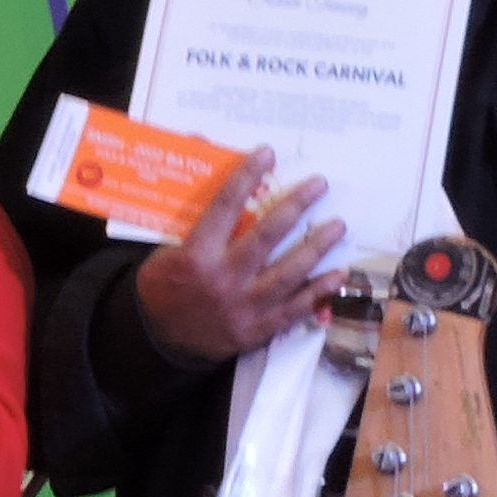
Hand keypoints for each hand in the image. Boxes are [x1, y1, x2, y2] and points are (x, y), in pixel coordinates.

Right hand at [134, 153, 342, 368]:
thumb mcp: (164, 250)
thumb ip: (190, 216)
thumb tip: (197, 162)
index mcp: (196, 255)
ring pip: (288, 273)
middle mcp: (223, 279)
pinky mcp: (256, 329)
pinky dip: (318, 291)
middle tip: (319, 185)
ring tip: (337, 226)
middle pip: (267, 236)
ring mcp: (243, 307)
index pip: (224, 207)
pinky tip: (337, 273)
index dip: (245, 177)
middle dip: (295, 206)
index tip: (266, 154)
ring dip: (317, 247)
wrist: (158, 341)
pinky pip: (294, 309)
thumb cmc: (161, 289)